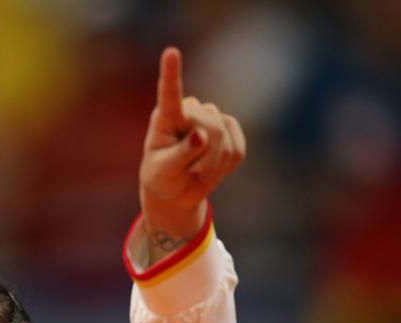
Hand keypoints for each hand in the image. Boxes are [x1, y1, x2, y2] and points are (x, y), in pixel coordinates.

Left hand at [139, 47, 245, 259]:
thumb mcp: (164, 172)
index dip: (171, 73)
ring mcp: (210, 118)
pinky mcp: (229, 130)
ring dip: (213, 164)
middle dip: (204, 154)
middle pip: (209, 123)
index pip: (169, 94)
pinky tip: (212, 169)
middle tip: (189, 171)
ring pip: (224, 136)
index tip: (170, 52)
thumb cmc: (162, 179)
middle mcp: (189, 111)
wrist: (176, 192)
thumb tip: (202, 136)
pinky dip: (226, 165)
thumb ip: (181, 154)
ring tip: (196, 171)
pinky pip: (237, 150)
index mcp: (166, 118)